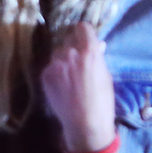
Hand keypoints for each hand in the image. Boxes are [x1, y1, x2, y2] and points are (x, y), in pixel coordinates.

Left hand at [39, 22, 116, 152]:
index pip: (82, 27)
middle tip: (80, 58)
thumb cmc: (102, 102)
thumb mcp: (106, 76)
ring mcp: (55, 64)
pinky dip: (57, 71)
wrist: (84, 125)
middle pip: (69, 38)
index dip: (85, 33)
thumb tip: (98, 45)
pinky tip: (63, 84)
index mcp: (89, 52)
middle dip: (74, 45)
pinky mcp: (45, 75)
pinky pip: (51, 65)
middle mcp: (70, 54)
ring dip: (64, 58)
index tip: (87, 39)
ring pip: (59, 52)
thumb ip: (98, 58)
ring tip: (71, 74)